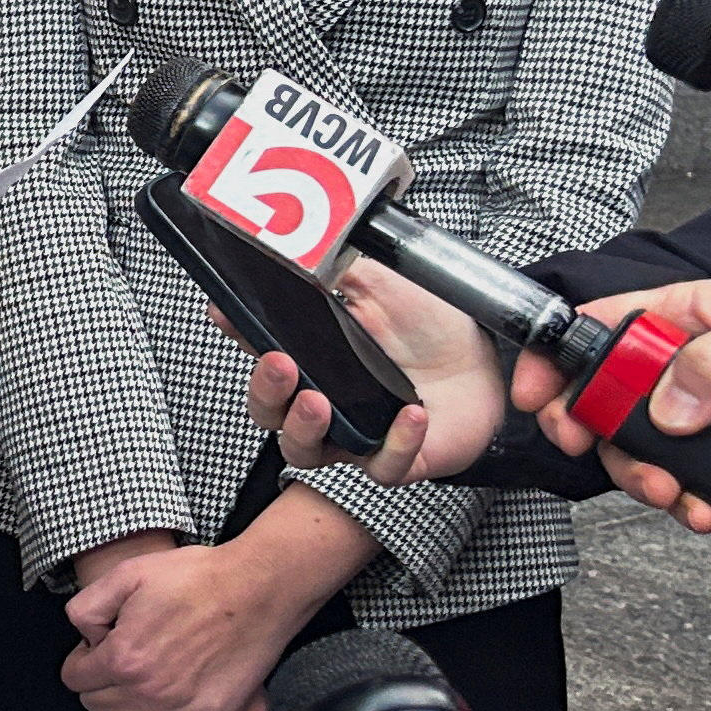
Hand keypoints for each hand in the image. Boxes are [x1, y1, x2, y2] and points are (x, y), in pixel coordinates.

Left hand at [60, 492, 370, 710]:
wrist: (258, 589)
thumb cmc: (196, 577)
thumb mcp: (127, 573)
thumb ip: (87, 608)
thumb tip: (85, 639)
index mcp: (122, 656)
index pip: (74, 679)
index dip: (81, 660)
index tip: (98, 648)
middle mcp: (146, 692)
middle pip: (96, 706)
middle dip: (98, 685)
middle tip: (120, 664)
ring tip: (133, 695)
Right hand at [244, 258, 509, 482]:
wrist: (485, 356)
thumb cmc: (428, 323)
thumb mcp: (377, 282)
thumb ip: (332, 268)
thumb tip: (293, 245)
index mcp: (313, 356)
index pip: (260, 349)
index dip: (239, 333)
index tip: (225, 312)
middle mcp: (326, 401)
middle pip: (270, 413)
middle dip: (266, 392)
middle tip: (279, 365)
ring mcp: (356, 434)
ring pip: (307, 450)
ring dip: (304, 429)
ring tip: (318, 402)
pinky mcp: (398, 459)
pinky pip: (385, 465)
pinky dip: (397, 442)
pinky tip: (409, 414)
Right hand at [511, 282, 710, 527]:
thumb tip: (668, 402)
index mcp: (697, 317)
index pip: (608, 322)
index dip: (563, 352)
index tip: (542, 386)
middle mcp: (688, 366)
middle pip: (602, 391)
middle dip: (587, 423)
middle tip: (585, 442)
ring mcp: (698, 419)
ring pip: (629, 446)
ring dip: (638, 473)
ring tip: (670, 488)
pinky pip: (669, 486)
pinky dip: (674, 502)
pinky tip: (700, 506)